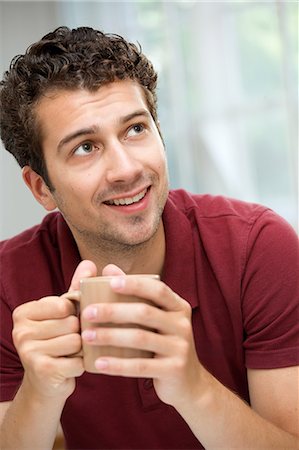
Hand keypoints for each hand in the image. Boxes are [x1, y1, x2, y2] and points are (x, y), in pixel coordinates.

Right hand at [12, 260, 96, 398]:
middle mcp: (21, 331)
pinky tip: (71, 366)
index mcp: (24, 312)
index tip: (67, 323)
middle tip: (70, 342)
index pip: (64, 304)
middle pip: (72, 323)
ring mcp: (28, 352)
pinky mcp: (41, 371)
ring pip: (76, 341)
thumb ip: (75, 288)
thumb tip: (90, 263)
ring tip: (71, 354)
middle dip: (79, 333)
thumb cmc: (57, 341)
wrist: (46, 383)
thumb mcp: (64, 313)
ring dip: (81, 349)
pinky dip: (81, 365)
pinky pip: (77, 361)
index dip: (75, 314)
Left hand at [81, 268, 202, 408]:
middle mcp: (182, 324)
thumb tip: (109, 268)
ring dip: (109, 336)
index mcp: (178, 307)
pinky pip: (140, 366)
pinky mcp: (173, 370)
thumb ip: (136, 295)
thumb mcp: (156, 318)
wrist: (188, 382)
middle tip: (87, 312)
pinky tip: (98, 363)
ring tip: (86, 336)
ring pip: (140, 338)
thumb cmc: (164, 343)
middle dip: (113, 311)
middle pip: (144, 312)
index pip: (158, 290)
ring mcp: (180, 347)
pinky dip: (117, 365)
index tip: (110, 282)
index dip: (135, 284)